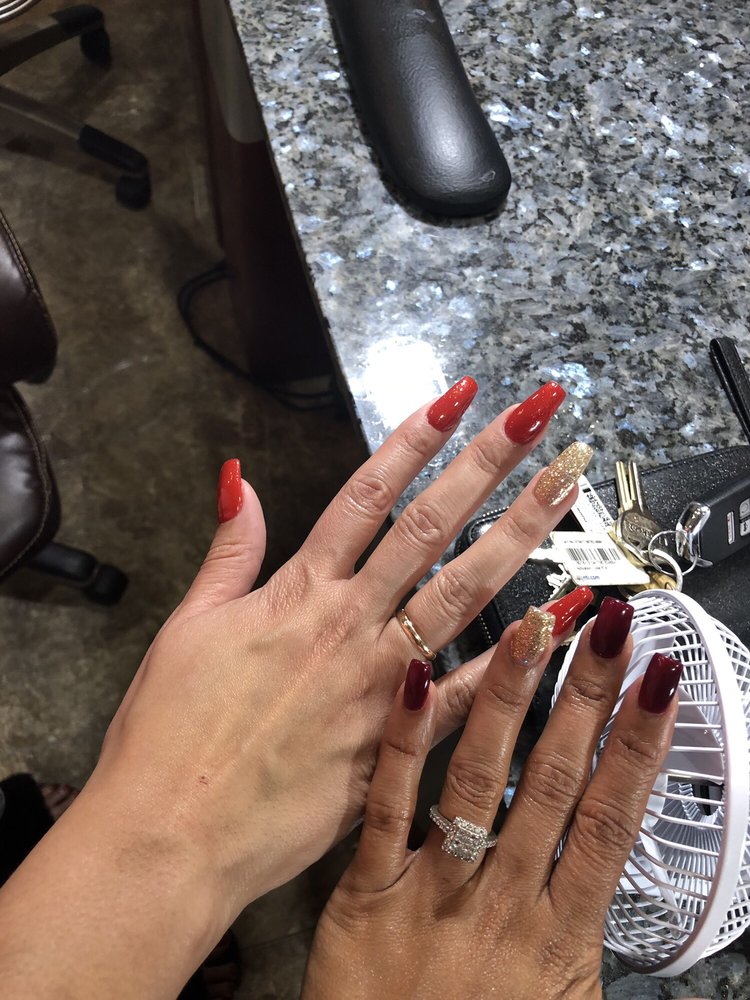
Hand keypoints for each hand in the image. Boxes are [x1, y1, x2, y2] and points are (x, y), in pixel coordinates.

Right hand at [88, 378, 584, 912]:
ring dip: (519, 532)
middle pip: (429, 527)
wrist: (173, 836)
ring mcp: (380, 681)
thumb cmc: (168, 734)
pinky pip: (472, 690)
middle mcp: (348, 625)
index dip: (414, 439)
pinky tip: (567, 617)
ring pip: (463, 592)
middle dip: (487, 464)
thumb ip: (229, 551)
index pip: (365, 495)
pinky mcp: (396, 740)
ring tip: (565, 485)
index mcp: (296, 592)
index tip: (458, 397)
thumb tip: (241, 480)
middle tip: (538, 414)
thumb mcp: (188, 627)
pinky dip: (521, 652)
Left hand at [303, 599, 681, 999]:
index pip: (609, 820)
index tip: (657, 684)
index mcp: (557, 933)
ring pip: (478, 780)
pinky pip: (388, 808)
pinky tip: (418, 682)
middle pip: (553, 783)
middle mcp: (502, 903)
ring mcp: (434, 893)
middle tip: (607, 631)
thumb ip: (583, 938)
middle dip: (585, 702)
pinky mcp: (368, 895)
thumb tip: (607, 876)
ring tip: (531, 633)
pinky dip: (405, 744)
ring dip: (507, 700)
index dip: (638, 749)